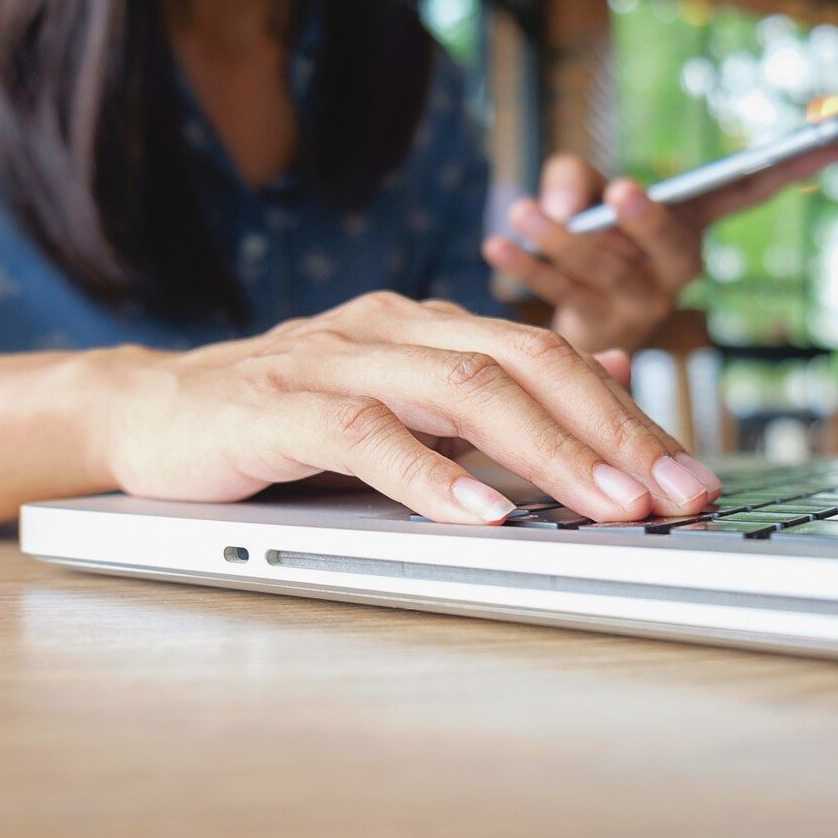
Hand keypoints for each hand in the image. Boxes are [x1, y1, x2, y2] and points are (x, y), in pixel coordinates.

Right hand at [87, 292, 721, 524]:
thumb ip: (497, 385)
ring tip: (607, 504)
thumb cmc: (287, 418)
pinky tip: (484, 514)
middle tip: (675, 491)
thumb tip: (609, 367)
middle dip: (611, 428)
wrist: (150, 411)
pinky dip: (430, 476)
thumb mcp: (406, 399)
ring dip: (545, 450)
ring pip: (460, 389)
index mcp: (429, 324)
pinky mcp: (277, 405)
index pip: (552, 357)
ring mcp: (333, 358)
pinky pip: (365, 434)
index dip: (627, 414)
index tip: (687, 474)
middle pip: (525, 362)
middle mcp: (393, 327)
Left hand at [483, 146, 837, 352]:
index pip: (746, 194)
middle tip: (623, 191)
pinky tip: (496, 245)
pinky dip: (524, 268)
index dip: (788, 170)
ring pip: (603, 272)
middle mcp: (672, 272)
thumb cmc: (583, 245)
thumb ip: (574, 181)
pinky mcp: (595, 334)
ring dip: (559, 239)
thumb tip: (564, 203)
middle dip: (650, 219)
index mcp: (689, 231)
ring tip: (519, 210)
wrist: (553, 341)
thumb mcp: (582, 198)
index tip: (835, 142)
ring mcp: (637, 308)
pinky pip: (557, 299)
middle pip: (673, 245)